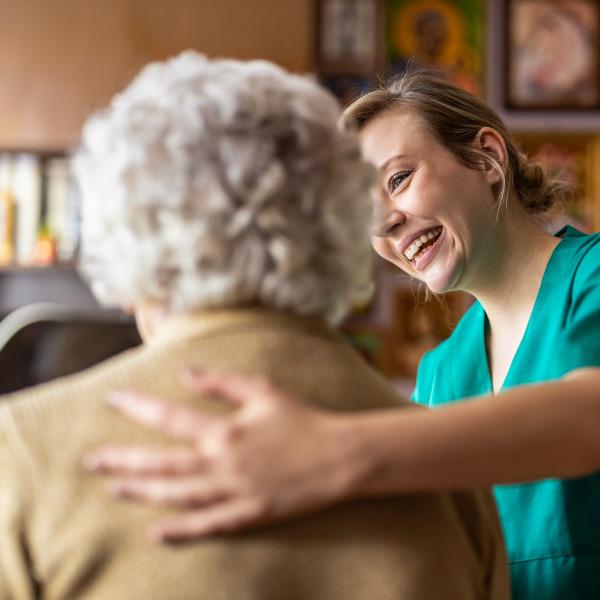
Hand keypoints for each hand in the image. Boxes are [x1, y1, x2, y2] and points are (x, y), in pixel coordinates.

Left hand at [84, 371, 364, 542]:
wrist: (338, 456)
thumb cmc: (301, 419)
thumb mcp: (263, 390)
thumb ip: (221, 382)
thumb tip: (185, 372)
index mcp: (226, 430)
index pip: (170, 418)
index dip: (137, 407)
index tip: (112, 399)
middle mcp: (223, 463)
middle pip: (162, 463)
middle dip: (123, 460)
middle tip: (91, 460)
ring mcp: (234, 492)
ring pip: (177, 495)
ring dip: (142, 492)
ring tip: (113, 488)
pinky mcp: (248, 514)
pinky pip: (208, 525)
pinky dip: (180, 531)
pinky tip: (155, 531)